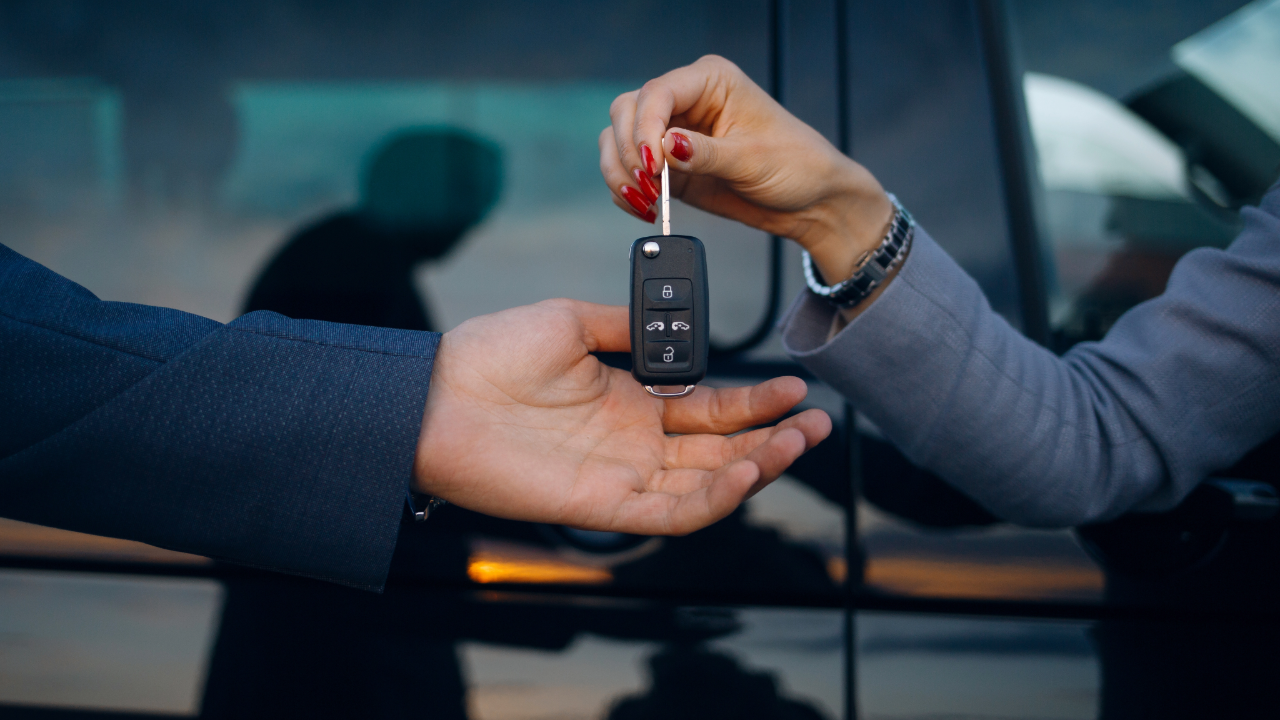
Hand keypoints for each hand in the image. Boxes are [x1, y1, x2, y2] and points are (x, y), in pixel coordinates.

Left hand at [413, 299, 830, 534]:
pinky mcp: (601, 506)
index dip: (754, 402)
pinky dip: (713, 499)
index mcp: (630, 402)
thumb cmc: (490, 356)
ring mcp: (620, 477)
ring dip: (757, 467)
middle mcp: (632, 444)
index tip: (794, 385)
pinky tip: (745, 472)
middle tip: (817, 423)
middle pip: (720, 450)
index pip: (708, 409)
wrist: (435, 395)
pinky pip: (670, 514)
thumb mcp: (571, 321)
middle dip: (773, 438)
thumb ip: (627, 326)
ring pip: (706, 485)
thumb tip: (671, 322)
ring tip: (797, 443)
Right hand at [599, 55, 893, 287]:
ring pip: (617, 140)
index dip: (645, 128)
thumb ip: (706, 154)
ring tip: (646, 200)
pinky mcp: (669, 166)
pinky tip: (645, 207)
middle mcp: (687, 101)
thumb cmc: (797, 166)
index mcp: (711, 81)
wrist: (810, 202)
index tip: (653, 164)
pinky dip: (626, 190)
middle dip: (629, 151)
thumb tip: (666, 146)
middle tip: (649, 186)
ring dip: (622, 172)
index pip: (657, 92)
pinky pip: (629, 171)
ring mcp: (673, 133)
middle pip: (627, 112)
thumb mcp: (753, 160)